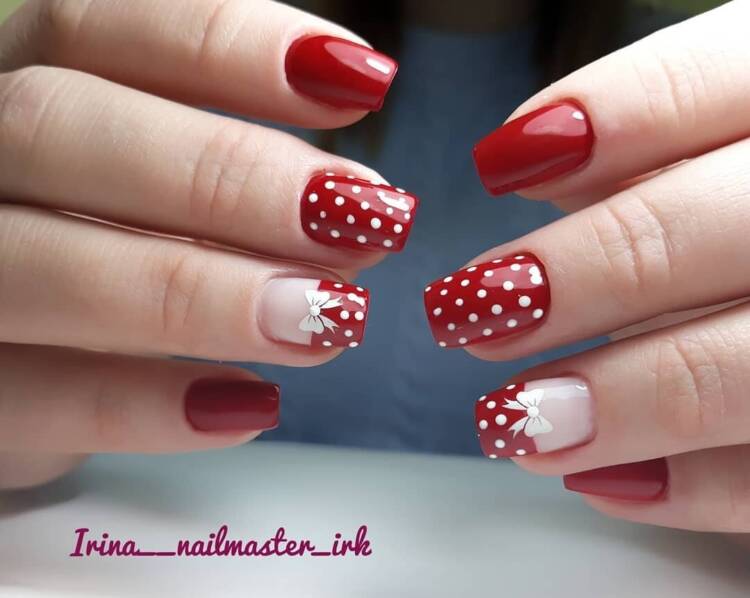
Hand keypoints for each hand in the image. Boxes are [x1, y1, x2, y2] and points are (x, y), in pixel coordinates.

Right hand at [0, 0, 415, 488]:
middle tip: (364, 219)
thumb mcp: (153, 203)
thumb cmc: (103, 258)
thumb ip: (233, 190)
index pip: (94, 28)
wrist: (15, 365)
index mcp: (14, 95)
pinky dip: (146, 405)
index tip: (364, 83)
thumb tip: (359, 209)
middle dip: (226, 175)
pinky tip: (250, 403)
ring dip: (202, 294)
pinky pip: (32, 402)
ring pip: (39, 265)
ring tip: (327, 317)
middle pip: (56, 126)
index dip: (229, 44)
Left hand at [425, 0, 749, 531]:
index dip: (603, 116)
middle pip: (693, 233)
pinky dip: (678, 488)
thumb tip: (529, 160)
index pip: (712, 83)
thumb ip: (650, 149)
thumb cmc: (747, 217)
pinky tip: (597, 479)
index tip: (499, 163)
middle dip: (567, 279)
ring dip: (607, 403)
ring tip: (513, 420)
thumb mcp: (727, 155)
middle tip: (463, 313)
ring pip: (735, 373)